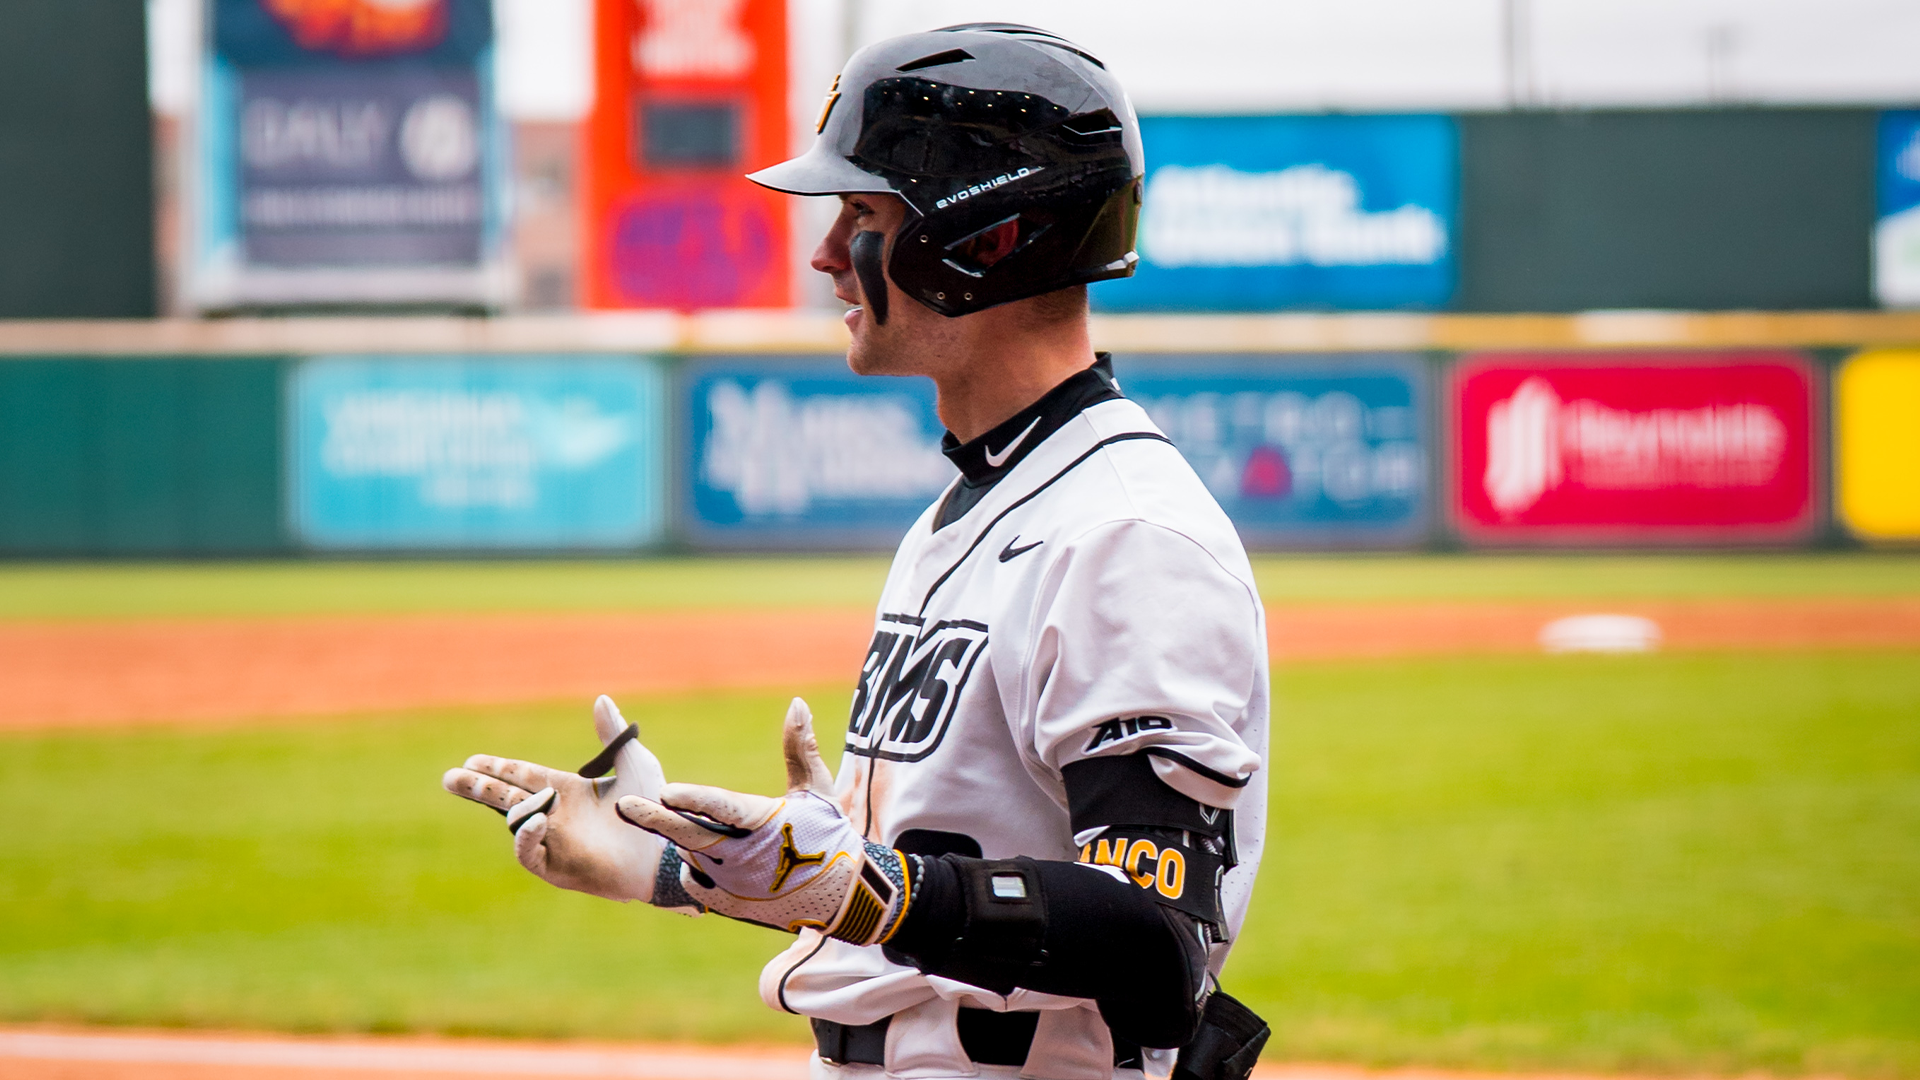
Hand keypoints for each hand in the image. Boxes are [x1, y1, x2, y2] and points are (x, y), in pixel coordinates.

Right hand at [442, 695, 699, 911]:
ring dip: (499, 802)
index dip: (498, 767)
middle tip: (450, 777)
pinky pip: (529, 852)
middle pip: (506, 798)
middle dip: (477, 787)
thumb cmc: (653, 808)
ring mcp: (554, 842)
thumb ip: (613, 734)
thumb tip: (601, 699)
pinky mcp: (558, 867)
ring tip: (478, 782)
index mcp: (568, 791)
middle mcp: (555, 816)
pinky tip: (531, 818)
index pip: (523, 776)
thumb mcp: (635, 763)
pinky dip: (524, 835)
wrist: (666, 847)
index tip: (473, 759)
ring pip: (513, 821)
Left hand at [616, 698, 909, 943]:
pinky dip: (692, 867)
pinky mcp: (731, 904)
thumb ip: (799, 747)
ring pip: (691, 855)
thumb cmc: (830, 834)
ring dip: (680, 838)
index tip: (666, 790)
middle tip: (624, 805)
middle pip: (692, 835)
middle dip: (656, 820)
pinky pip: (696, 882)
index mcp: (764, 823)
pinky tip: (697, 856)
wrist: (844, 896)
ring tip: (680, 824)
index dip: (694, 799)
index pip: (722, 807)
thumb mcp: (817, 789)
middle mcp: (745, 856)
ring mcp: (735, 883)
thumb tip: (796, 702)